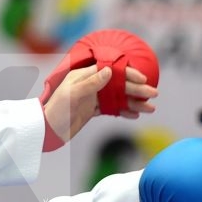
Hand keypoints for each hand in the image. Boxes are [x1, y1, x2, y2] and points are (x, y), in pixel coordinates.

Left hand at [39, 30, 160, 150]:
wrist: (47, 130)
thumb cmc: (56, 110)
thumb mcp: (72, 95)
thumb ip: (91, 83)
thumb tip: (108, 71)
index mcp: (84, 76)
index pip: (111, 70)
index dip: (128, 74)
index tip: (143, 79)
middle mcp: (90, 84)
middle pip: (118, 84)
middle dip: (137, 89)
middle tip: (154, 94)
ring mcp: (92, 97)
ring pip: (118, 98)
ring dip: (134, 102)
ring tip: (150, 109)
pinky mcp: (92, 110)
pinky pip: (112, 109)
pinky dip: (123, 111)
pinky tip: (135, 115)